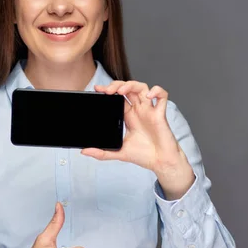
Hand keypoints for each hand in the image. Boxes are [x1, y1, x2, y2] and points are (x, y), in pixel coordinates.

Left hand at [81, 81, 194, 198]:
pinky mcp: (160, 113)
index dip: (109, 91)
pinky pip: (162, 96)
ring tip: (121, 90)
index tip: (97, 90)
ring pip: (142, 88)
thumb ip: (102, 153)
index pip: (117, 97)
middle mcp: (139, 110)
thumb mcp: (119, 152)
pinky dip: (157, 91)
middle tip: (107, 90)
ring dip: (131, 85)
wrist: (160, 163)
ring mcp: (149, 110)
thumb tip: (84, 152)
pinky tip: (148, 96)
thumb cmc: (143, 155)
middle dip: (117, 85)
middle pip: (128, 89)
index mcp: (129, 116)